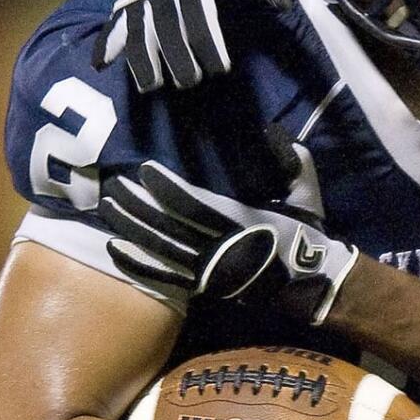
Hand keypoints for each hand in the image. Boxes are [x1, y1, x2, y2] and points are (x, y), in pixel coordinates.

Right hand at [93, 0, 291, 92]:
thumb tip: (283, 4)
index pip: (200, 15)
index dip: (209, 42)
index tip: (221, 68)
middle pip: (169, 27)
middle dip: (177, 57)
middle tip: (190, 81)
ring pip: (139, 28)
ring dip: (142, 58)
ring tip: (150, 86)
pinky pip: (114, 20)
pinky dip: (106, 41)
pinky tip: (100, 64)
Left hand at [99, 146, 355, 324]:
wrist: (312, 282)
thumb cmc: (308, 234)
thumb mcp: (307, 194)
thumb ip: (294, 162)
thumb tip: (276, 132)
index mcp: (243, 222)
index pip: (195, 204)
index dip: (166, 186)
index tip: (144, 169)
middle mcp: (220, 248)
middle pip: (168, 225)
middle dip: (137, 204)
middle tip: (112, 185)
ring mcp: (209, 271)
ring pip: (160, 248)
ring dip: (131, 228)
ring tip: (106, 208)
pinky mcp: (203, 287)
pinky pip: (163, 276)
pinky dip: (136, 264)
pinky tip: (114, 249)